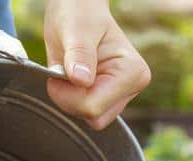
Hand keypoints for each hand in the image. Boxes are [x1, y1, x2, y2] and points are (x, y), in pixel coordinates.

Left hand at [44, 0, 150, 129]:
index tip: (58, 71)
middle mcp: (133, 87)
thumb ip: (79, 55)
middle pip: (94, 117)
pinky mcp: (112, 98)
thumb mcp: (75, 30)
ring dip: (72, 98)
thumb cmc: (79, 13)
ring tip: (70, 70)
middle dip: (70, 98)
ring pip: (91, 118)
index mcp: (133, 72)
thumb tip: (81, 80)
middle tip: (64, 69)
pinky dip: (75, 98)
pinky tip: (76, 77)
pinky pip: (89, 113)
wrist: (79, 9)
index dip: (68, 94)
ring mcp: (123, 95)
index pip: (93, 107)